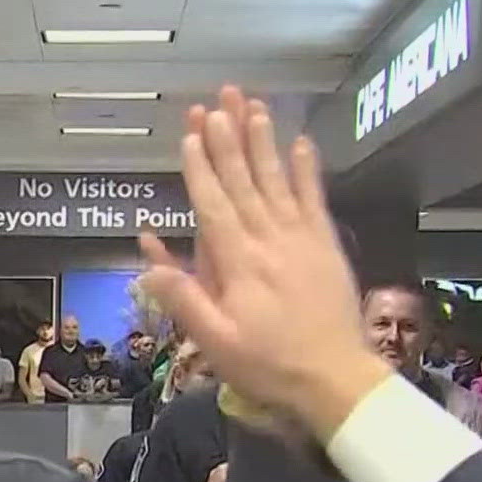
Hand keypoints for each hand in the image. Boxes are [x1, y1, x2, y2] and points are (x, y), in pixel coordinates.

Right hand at [138, 87, 390, 440]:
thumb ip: (183, 299)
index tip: (190, 133)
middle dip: (228, 140)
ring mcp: (301, 239)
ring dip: (263, 142)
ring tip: (253, 106)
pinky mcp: (326, 246)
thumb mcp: (215, 342)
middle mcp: (269, 240)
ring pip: (277, 180)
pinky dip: (308, 170)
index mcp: (238, 263)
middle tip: (216, 102)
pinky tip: (301, 142)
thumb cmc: (268, 364)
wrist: (335, 378)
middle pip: (244, 181)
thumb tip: (146, 265)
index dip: (200, 167)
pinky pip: (314, 199)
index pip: (213, 204)